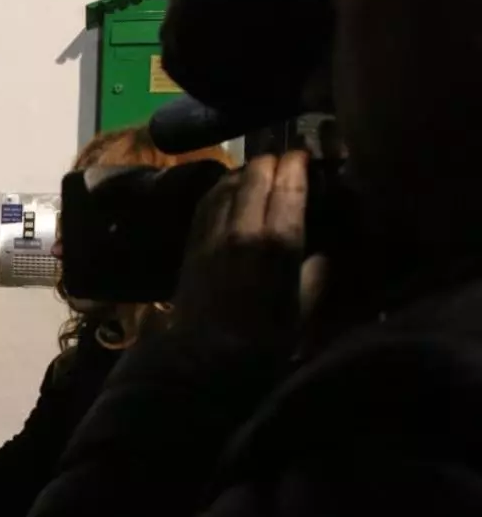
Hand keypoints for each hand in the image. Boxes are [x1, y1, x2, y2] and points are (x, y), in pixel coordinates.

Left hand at [173, 151, 327, 347]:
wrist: (203, 359)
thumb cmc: (264, 342)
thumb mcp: (304, 308)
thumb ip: (317, 273)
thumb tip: (325, 252)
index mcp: (278, 241)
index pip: (289, 183)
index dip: (298, 163)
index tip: (307, 157)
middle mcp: (242, 227)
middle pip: (256, 172)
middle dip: (273, 162)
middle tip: (286, 164)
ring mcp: (212, 232)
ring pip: (228, 182)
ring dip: (246, 172)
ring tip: (260, 174)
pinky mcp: (191, 242)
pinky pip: (207, 201)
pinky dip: (221, 189)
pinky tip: (230, 191)